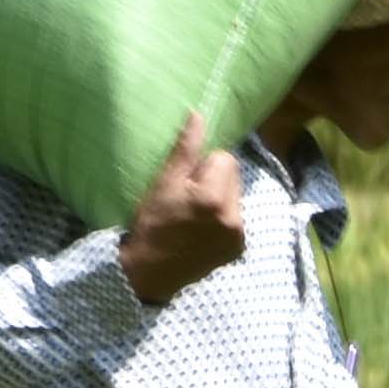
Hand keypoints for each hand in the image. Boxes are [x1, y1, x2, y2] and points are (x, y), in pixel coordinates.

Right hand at [117, 113, 245, 304]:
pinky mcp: (238, 249)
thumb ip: (186, 149)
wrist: (149, 272)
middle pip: (234, 177)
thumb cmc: (152, 223)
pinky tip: (201, 229)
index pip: (225, 158)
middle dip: (214, 180)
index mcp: (215, 198)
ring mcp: (239, 236)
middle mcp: (234, 218)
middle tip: (188, 198)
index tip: (185, 183)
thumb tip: (199, 115)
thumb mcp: (164, 183)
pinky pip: (236, 219)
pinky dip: (223, 219)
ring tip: (194, 215)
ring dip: (220, 199)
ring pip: (236, 197)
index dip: (203, 165)